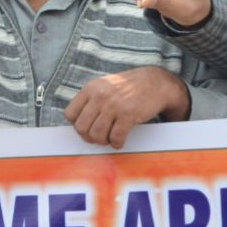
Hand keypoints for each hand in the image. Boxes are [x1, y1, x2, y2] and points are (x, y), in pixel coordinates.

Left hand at [65, 67, 189, 149]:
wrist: (156, 82)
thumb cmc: (129, 87)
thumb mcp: (105, 85)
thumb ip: (91, 100)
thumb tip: (78, 124)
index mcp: (91, 88)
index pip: (70, 114)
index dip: (77, 125)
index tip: (88, 127)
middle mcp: (100, 95)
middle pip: (81, 128)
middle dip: (89, 137)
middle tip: (98, 137)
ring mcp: (114, 104)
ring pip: (96, 135)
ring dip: (103, 142)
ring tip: (110, 139)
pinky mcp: (128, 114)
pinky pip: (116, 137)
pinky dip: (117, 143)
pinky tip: (120, 140)